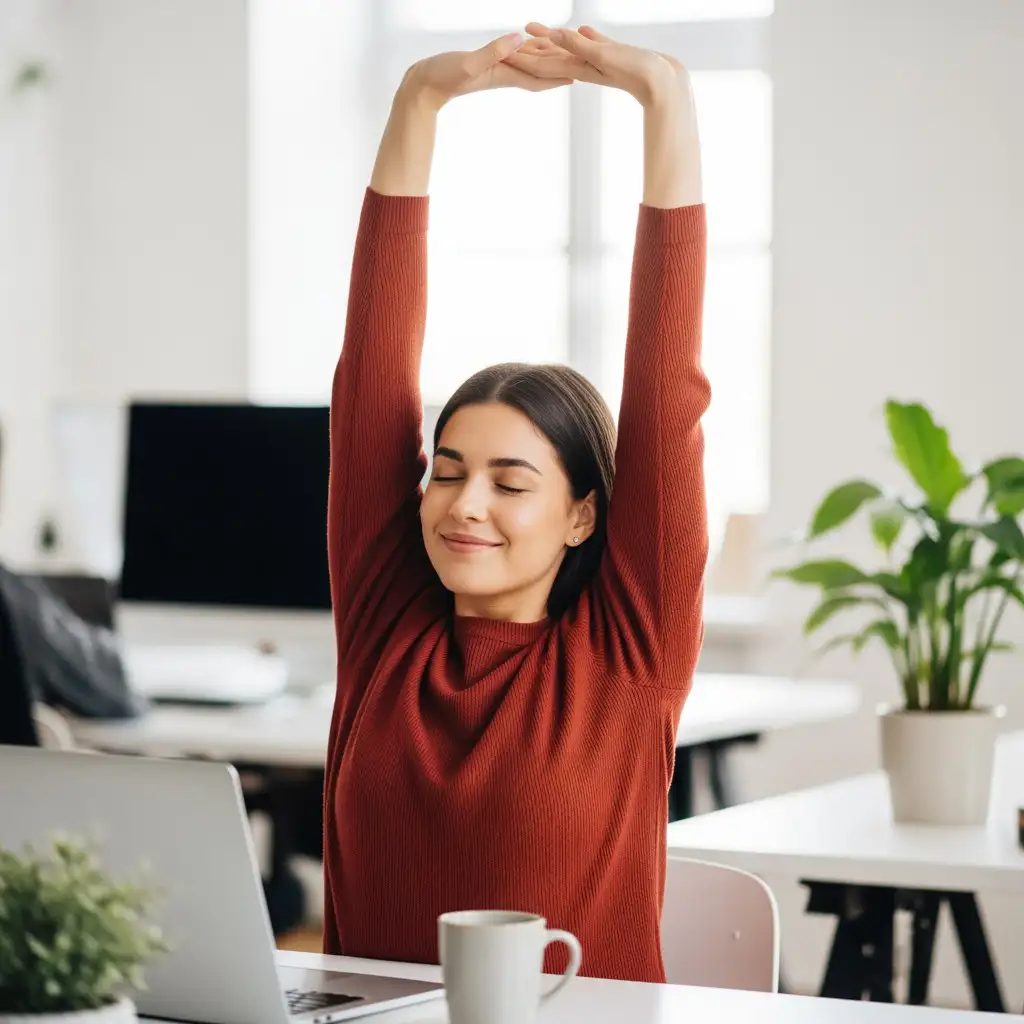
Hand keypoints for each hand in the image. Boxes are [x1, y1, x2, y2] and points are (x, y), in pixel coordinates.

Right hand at [401, 31, 571, 111]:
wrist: (423, 86)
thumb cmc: (442, 77)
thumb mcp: (468, 63)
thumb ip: (492, 52)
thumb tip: (517, 40)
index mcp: (503, 74)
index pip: (537, 76)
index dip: (559, 74)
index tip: (580, 73)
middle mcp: (503, 73)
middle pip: (538, 71)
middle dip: (559, 67)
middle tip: (580, 63)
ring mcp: (495, 70)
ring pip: (527, 63)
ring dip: (545, 59)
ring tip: (564, 52)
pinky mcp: (485, 64)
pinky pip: (512, 57)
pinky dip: (525, 50)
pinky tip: (529, 44)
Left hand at [504, 24, 688, 107]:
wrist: (664, 83)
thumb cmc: (635, 72)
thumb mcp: (603, 55)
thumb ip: (578, 45)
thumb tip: (554, 35)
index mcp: (579, 68)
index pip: (543, 65)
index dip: (522, 58)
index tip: (502, 54)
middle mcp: (585, 66)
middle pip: (549, 58)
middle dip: (528, 52)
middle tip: (507, 43)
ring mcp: (600, 61)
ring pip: (569, 49)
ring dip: (551, 41)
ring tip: (535, 29)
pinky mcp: (616, 55)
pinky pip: (594, 45)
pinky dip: (584, 38)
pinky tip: (583, 30)